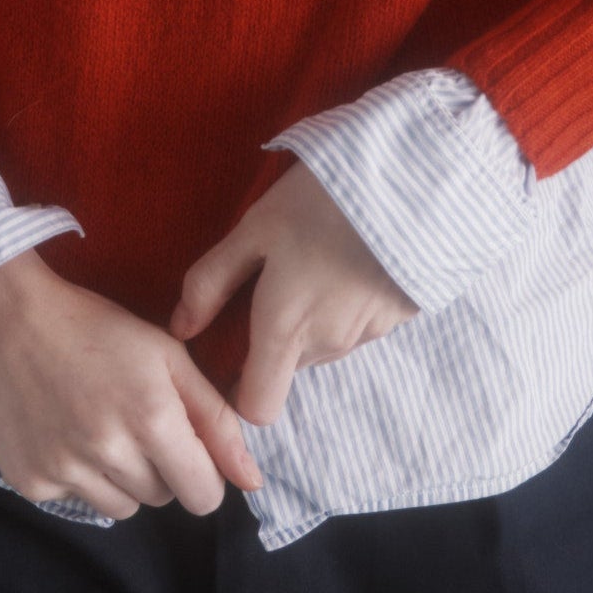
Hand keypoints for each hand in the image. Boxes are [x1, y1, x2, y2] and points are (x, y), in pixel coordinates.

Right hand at [0, 248, 262, 519]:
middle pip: (163, 499)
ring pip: (122, 507)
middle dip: (160, 467)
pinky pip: (76, 501)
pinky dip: (77, 476)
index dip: (202, 473)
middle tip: (132, 418)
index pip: (204, 496)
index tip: (186, 446)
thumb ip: (215, 418)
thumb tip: (253, 480)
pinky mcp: (30, 482)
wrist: (2, 316)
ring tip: (97, 424)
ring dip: (120, 477)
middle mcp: (110, 452)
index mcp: (152, 417)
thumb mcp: (166, 354)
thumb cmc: (92, 324)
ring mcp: (66, 472)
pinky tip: (61, 430)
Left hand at [168, 156, 419, 426]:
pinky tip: (346, 258)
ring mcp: (366, 334)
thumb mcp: (254, 229)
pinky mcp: (396, 316)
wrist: (412, 184)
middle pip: (288, 367)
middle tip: (273, 277)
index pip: (257, 408)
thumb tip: (180, 327)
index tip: (232, 351)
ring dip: (311, 318)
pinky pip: (356, 326)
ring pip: (322, 346)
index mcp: (284, 330)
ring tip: (313, 258)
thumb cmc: (321, 203)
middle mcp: (325, 345)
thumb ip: (211, 282)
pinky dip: (344, 304)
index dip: (239, 390)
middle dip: (275, 337)